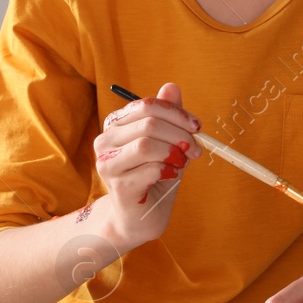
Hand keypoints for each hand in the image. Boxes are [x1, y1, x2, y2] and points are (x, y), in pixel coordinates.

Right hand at [94, 81, 197, 250]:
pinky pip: (149, 169)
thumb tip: (171, 87)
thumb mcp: (167, 142)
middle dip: (180, 134)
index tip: (197, 126)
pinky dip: (169, 170)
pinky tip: (170, 176)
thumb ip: (168, 116)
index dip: (176, 113)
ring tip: (182, 163)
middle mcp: (105, 141)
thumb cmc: (155, 175)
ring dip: (174, 153)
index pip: (146, 105)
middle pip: (148, 124)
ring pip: (146, 145)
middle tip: (196, 150)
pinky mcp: (117, 186)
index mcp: (116, 125)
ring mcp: (107, 164)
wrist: (141, 216)